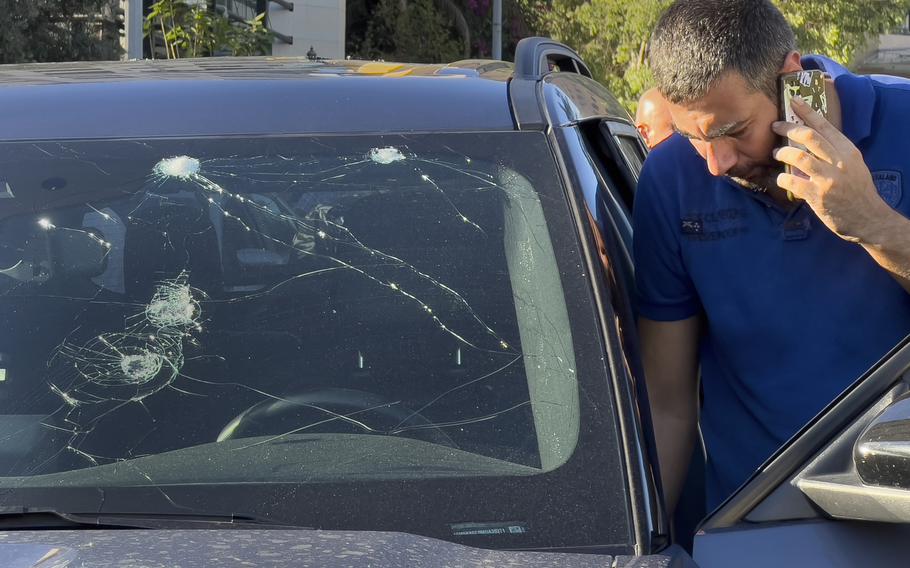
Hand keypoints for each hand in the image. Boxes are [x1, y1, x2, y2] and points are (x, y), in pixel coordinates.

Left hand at [772, 96, 891, 242]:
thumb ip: (834, 154)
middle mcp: (839, 162)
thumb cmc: (857, 191)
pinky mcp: (817, 196)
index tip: (794, 101)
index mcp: (848, 152)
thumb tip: (808, 142)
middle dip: (788, 128)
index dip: (807, 112)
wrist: (868, 218)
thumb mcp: (853, 166)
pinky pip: (792, 181)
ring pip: (798, 157)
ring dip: (782, 153)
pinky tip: (782, 178)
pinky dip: (783, 178)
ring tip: (776, 153)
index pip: (825, 126)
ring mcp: (828, 179)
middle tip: (775, 126)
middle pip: (809, 137)